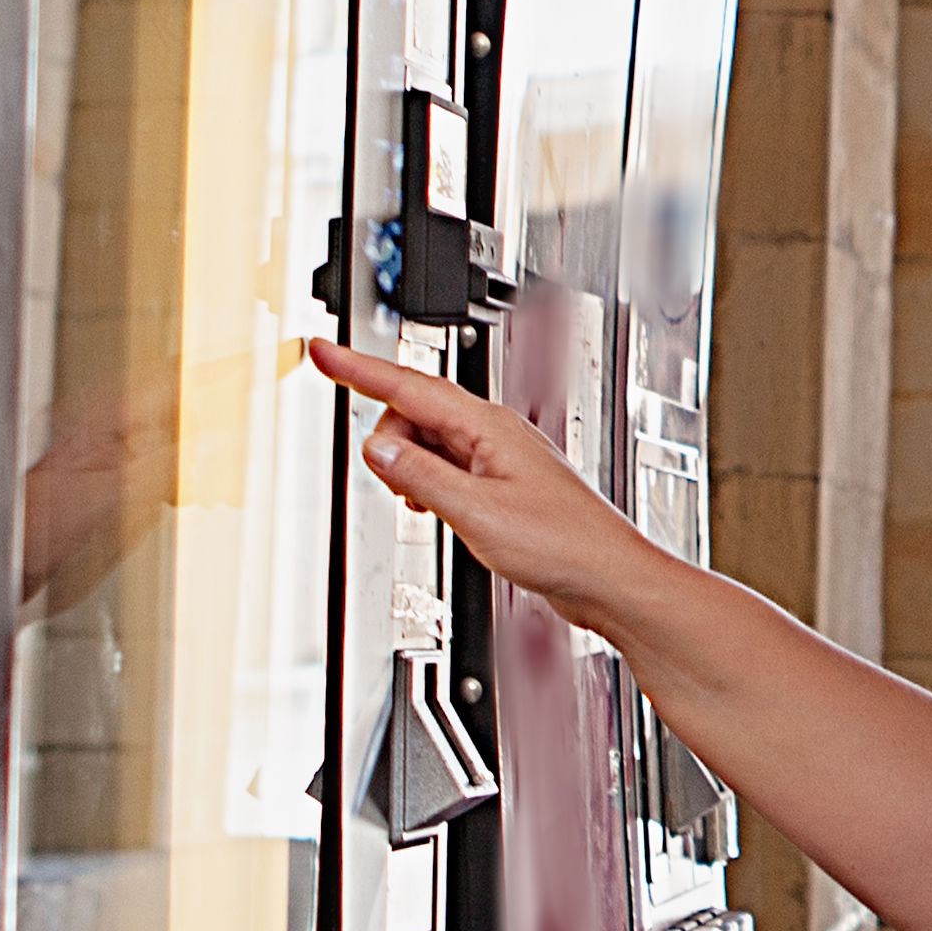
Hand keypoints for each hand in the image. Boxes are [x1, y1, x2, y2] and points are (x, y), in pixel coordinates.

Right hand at [308, 339, 676, 644]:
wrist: (608, 578)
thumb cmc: (563, 544)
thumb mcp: (475, 512)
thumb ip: (420, 475)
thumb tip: (377, 446)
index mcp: (488, 427)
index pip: (407, 385)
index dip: (358, 369)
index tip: (323, 352)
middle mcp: (494, 435)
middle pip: (414, 414)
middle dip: (390, 444)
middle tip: (397, 486)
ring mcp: (499, 459)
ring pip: (429, 444)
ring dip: (412, 470)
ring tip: (426, 507)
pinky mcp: (502, 486)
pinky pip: (448, 470)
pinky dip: (431, 486)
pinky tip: (437, 512)